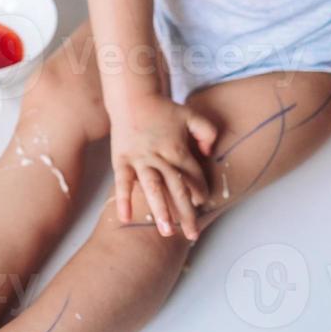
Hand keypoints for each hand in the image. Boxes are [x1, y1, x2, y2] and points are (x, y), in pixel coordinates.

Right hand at [111, 93, 216, 239]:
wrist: (132, 96)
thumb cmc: (162, 108)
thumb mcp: (192, 115)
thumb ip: (207, 132)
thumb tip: (208, 153)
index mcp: (178, 148)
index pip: (193, 176)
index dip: (200, 190)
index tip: (203, 202)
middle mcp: (160, 157)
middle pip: (177, 189)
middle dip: (186, 213)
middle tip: (192, 234)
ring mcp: (139, 159)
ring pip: (152, 188)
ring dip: (160, 211)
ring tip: (166, 232)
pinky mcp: (121, 159)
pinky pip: (122, 182)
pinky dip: (123, 200)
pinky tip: (125, 218)